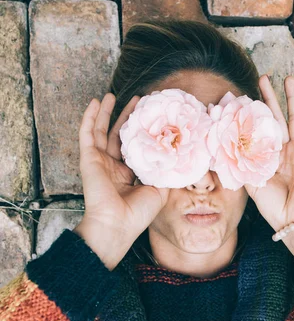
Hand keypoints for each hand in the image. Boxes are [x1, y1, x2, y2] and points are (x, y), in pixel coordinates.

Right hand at [77, 92, 169, 242]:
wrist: (118, 224)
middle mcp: (113, 167)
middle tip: (138, 100)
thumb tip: (180, 156)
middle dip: (128, 117)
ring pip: (101, 131)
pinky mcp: (89, 158)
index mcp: (129, 175)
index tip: (154, 117)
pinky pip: (87, 133)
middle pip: (119, 135)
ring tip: (112, 95)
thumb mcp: (160, 190)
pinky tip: (95, 102)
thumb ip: (167, 172)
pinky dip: (89, 117)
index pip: (136, 147)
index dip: (144, 132)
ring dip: (106, 112)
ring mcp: (100, 162)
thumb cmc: (138, 214)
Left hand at [244, 75, 293, 236]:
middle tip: (263, 78)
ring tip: (289, 78)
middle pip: (275, 117)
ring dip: (292, 97)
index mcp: (267, 156)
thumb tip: (220, 147)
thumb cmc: (271, 205)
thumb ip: (239, 163)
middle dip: (269, 98)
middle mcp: (283, 150)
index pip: (257, 130)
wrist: (291, 219)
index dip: (250, 115)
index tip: (239, 99)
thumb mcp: (249, 181)